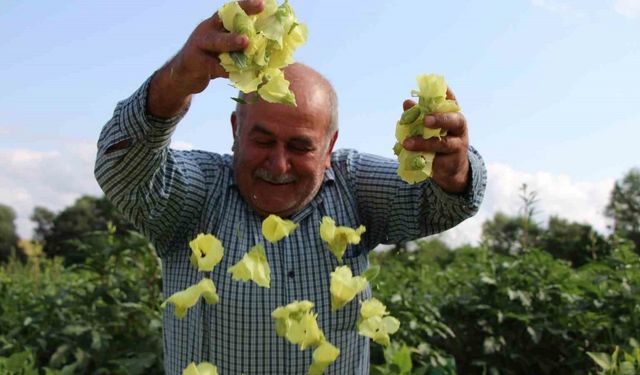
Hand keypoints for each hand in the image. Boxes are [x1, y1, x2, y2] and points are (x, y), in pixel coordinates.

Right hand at [147, 0, 263, 117]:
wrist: (185, 75)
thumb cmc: (210, 59)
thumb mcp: (223, 48)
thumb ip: (239, 44)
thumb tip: (268, 46)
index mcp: (216, 23)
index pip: (232, 11)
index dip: (246, 7)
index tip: (262, 5)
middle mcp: (207, 30)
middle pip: (222, 22)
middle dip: (240, 20)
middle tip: (253, 26)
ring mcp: (199, 44)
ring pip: (216, 42)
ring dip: (231, 41)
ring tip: (245, 42)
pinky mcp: (195, 62)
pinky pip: (213, 65)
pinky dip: (226, 70)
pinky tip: (236, 73)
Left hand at [401, 89, 469, 193]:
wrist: (450, 168)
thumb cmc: (438, 141)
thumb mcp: (430, 127)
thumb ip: (419, 115)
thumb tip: (407, 103)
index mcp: (453, 116)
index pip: (452, 101)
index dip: (446, 93)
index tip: (440, 85)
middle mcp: (458, 129)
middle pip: (454, 121)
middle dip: (439, 119)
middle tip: (425, 120)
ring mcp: (457, 146)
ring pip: (442, 144)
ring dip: (423, 143)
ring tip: (406, 143)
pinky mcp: (449, 162)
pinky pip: (435, 159)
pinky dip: (421, 158)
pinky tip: (409, 157)